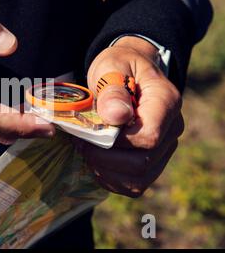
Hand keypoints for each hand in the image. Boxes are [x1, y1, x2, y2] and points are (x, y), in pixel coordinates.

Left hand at [74, 36, 183, 196]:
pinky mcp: (152, 162)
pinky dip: (110, 180)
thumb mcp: (111, 67)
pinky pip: (134, 185)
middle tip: (81, 144)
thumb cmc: (118, 66)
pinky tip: (96, 163)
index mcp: (166, 102)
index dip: (116, 141)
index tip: (91, 132)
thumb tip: (117, 116)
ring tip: (87, 152)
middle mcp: (172, 129)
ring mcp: (164, 148)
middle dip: (104, 158)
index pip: (148, 137)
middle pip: (142, 162)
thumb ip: (113, 90)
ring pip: (138, 180)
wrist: (126, 72)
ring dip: (105, 172)